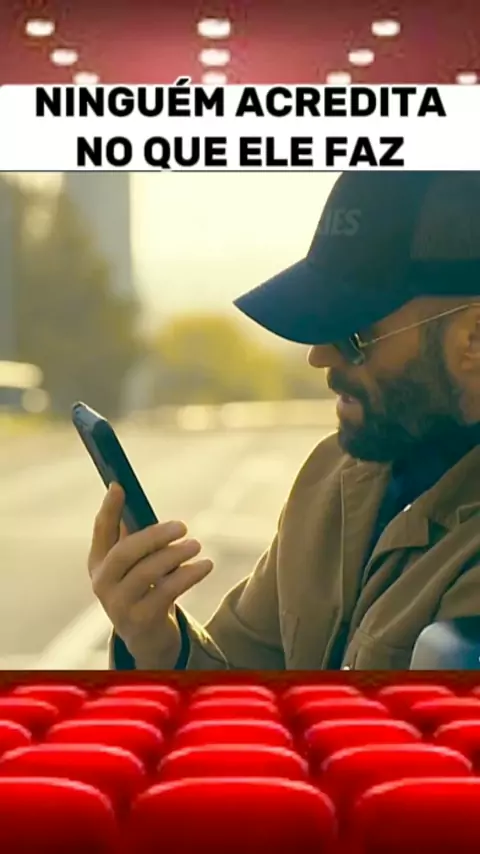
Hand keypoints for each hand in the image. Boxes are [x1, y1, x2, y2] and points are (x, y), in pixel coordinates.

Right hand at [88, 483, 212, 667]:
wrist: (148, 638)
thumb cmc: (144, 589)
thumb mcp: (135, 563)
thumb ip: (135, 535)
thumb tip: (135, 495)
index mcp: (99, 563)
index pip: (101, 531)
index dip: (108, 508)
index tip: (119, 486)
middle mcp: (103, 584)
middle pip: (125, 553)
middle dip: (154, 536)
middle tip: (182, 526)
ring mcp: (119, 605)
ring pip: (146, 573)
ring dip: (175, 555)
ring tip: (197, 545)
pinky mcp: (142, 620)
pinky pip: (167, 592)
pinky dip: (188, 575)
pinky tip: (205, 565)